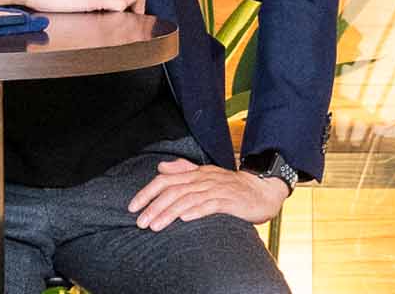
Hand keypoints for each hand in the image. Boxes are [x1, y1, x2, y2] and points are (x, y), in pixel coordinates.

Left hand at [126, 159, 288, 230]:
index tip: (132, 207)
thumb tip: (161, 167)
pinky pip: (211, 205)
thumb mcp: (206, 175)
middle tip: (140, 222)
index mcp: (195, 174)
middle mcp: (203, 179)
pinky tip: (184, 219)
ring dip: (169, 213)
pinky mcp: (229, 201)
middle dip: (154, 207)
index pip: (165, 180)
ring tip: (155, 226)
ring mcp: (216, 189)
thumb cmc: (231, 187)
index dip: (147, 192)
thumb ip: (183, 170)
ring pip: (187, 200)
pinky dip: (196, 211)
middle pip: (173, 191)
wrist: (262, 191)